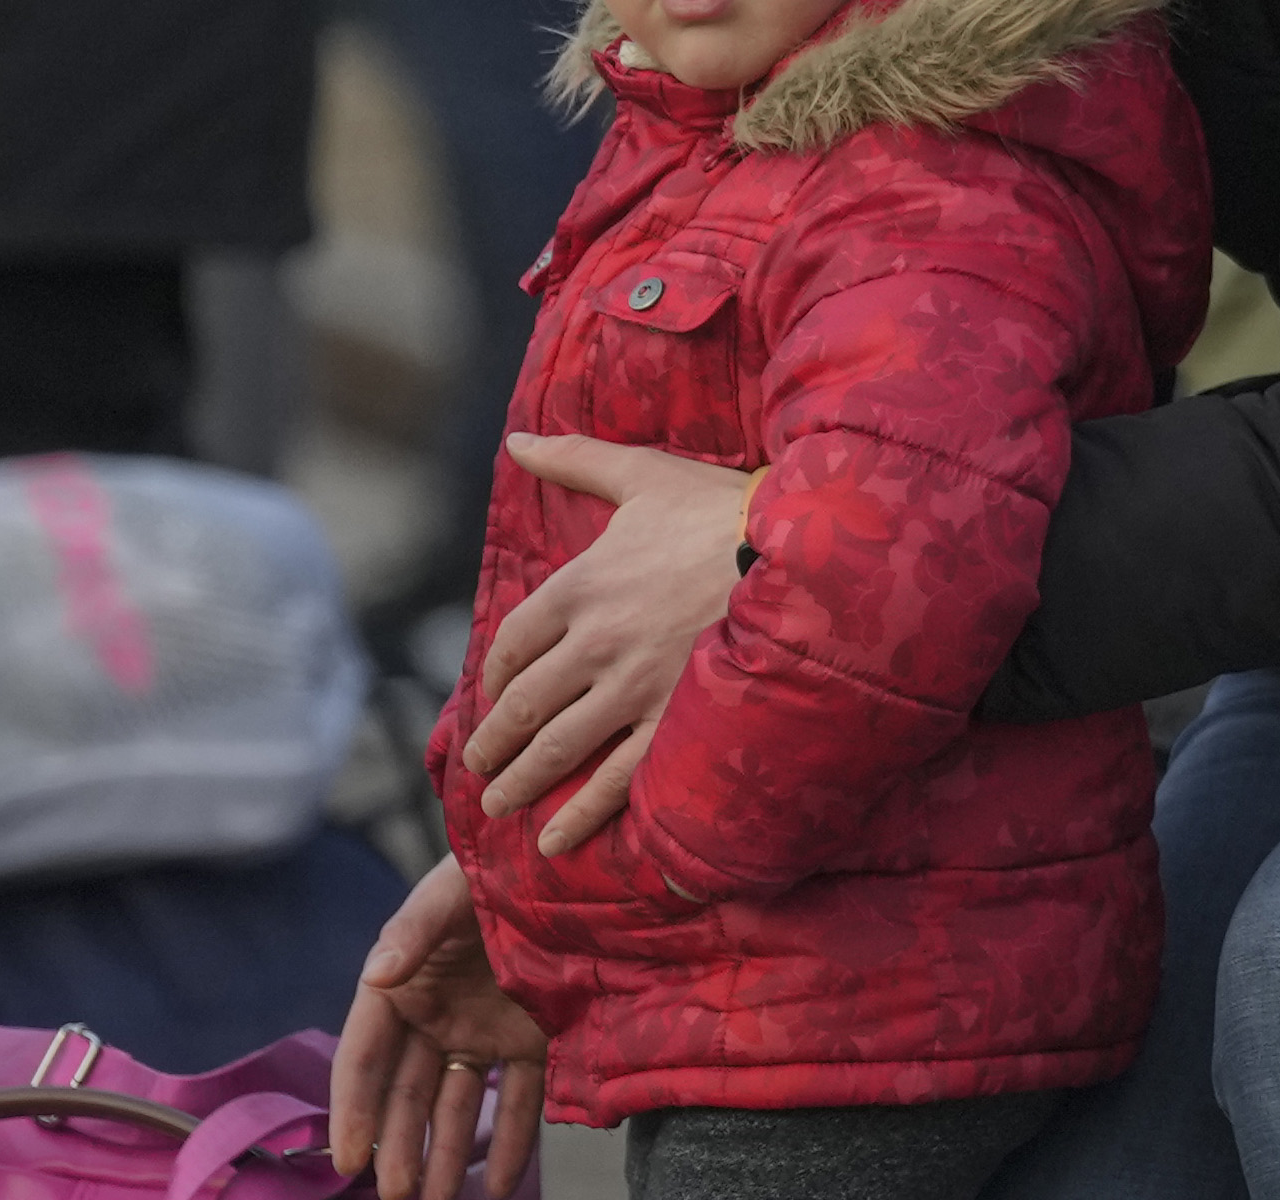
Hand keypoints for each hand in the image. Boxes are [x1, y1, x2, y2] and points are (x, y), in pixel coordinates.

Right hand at [332, 859, 547, 1199]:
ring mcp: (481, 1032)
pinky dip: (510, 1143)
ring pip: (455, 1105)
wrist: (565, 863)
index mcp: (402, 983)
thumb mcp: (451, 890)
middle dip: (399, 1146)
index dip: (354, 1106)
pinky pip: (516, 1100)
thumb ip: (414, 929)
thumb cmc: (496, 865)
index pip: (366, 1054)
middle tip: (397, 1195)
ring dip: (445, 1155)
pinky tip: (499, 1183)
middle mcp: (435, 1014)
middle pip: (407, 1093)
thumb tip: (375, 975)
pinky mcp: (529, 1041)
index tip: (349, 1157)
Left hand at [464, 437, 749, 849]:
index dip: (496, 673)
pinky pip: (616, 782)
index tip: (489, 693)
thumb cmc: (721, 508)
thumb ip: (574, 460)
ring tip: (499, 804)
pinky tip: (554, 840)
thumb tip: (518, 439)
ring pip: (558, 748)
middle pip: (524, 703)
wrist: (801, 552)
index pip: (514, 641)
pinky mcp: (674, 724)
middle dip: (494, 740)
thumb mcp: (642, 474)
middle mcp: (595, 643)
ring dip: (521, 781)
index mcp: (582, 584)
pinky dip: (580, 816)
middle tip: (477, 767)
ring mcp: (634, 689)